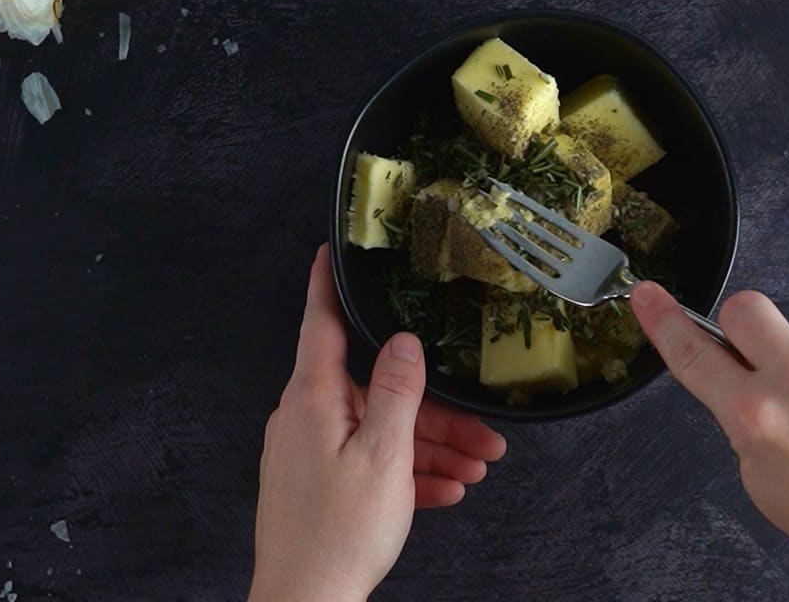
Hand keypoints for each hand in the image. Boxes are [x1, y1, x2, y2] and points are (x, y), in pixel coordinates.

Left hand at [248, 245, 506, 601]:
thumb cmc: (339, 534)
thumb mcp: (383, 455)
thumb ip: (398, 393)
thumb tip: (404, 343)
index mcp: (313, 400)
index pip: (321, 325)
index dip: (326, 285)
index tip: (328, 252)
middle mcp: (306, 419)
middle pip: (375, 392)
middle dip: (432, 410)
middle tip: (482, 432)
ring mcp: (311, 453)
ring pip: (379, 432)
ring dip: (430, 448)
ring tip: (477, 467)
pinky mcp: (318, 484)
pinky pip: (369, 463)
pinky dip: (407, 473)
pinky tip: (446, 490)